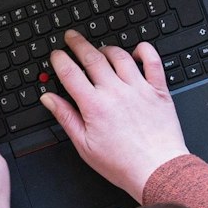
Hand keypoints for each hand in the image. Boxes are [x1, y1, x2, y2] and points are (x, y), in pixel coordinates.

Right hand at [42, 32, 188, 201]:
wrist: (157, 170)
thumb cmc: (122, 164)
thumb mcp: (85, 146)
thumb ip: (66, 117)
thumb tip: (49, 99)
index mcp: (94, 105)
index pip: (70, 73)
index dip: (60, 60)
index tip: (56, 54)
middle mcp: (115, 91)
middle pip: (92, 57)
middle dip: (78, 44)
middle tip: (71, 37)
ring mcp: (138, 88)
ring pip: (120, 55)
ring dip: (107, 48)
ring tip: (100, 48)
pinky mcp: (158, 91)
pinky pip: (152, 61)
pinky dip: (144, 50)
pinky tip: (137, 50)